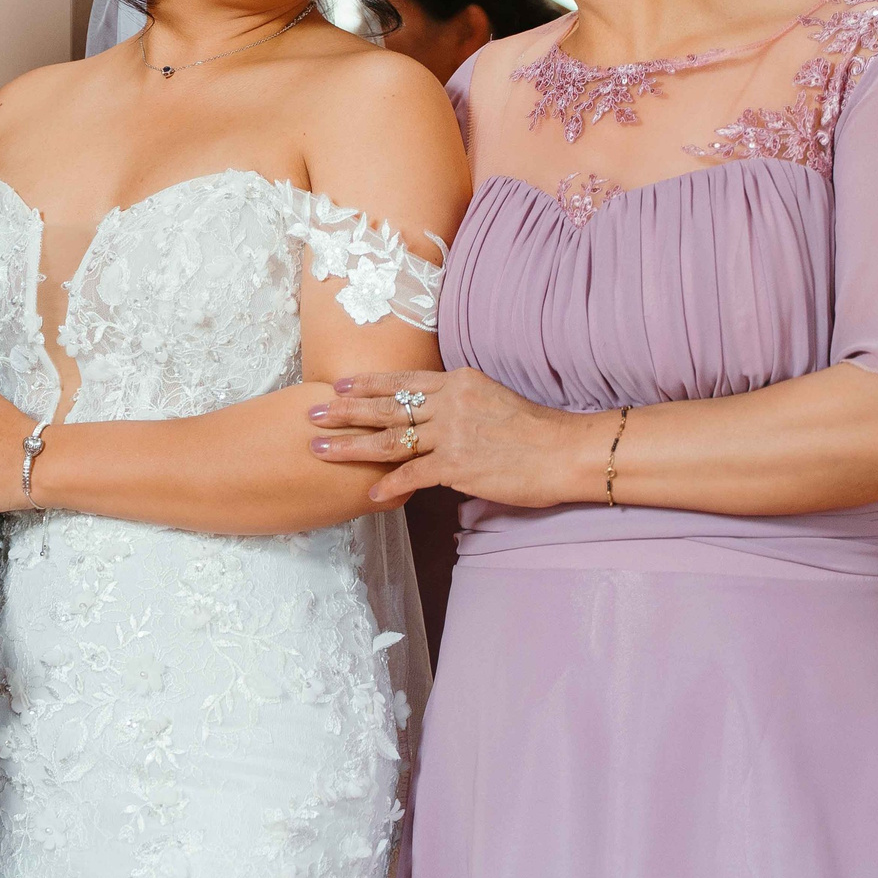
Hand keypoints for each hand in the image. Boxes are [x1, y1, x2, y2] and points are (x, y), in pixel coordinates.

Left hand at [307, 368, 591, 507]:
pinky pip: (414, 474)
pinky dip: (391, 485)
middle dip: (344, 410)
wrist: (565, 450)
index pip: (403, 381)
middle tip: (312, 414)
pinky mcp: (459, 464)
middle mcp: (450, 402)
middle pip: (386, 406)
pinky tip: (370, 496)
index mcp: (458, 382)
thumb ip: (460, 403)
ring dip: (351, 446)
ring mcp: (453, 433)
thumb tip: (436, 415)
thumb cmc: (535, 431)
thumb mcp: (493, 400)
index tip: (339, 385)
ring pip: (390, 438)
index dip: (367, 384)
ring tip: (321, 450)